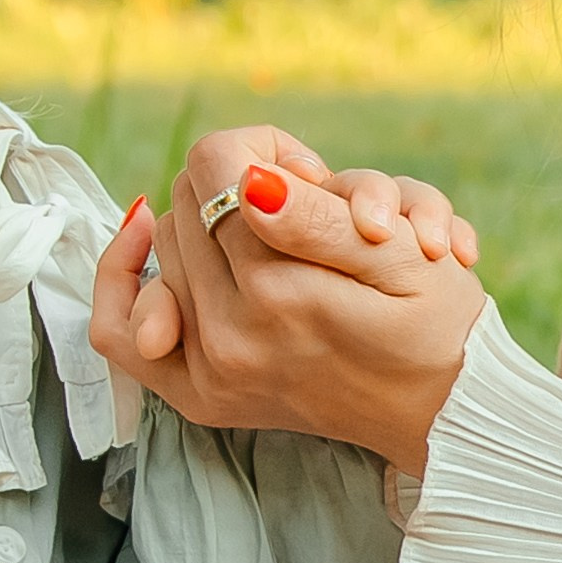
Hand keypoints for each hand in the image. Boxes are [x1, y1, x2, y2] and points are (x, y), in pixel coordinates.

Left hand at [91, 132, 485, 470]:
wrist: (442, 412)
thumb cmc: (435, 324)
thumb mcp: (406, 257)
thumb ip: (319, 219)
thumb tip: (249, 184)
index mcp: (279, 293)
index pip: (216, 167)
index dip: (263, 150)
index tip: (310, 176)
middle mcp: (231, 336)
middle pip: (186, 201)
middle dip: (239, 184)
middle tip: (303, 208)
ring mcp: (208, 371)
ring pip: (164, 246)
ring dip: (208, 226)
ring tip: (273, 241)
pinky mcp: (199, 395)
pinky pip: (119, 331)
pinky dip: (124, 281)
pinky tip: (146, 241)